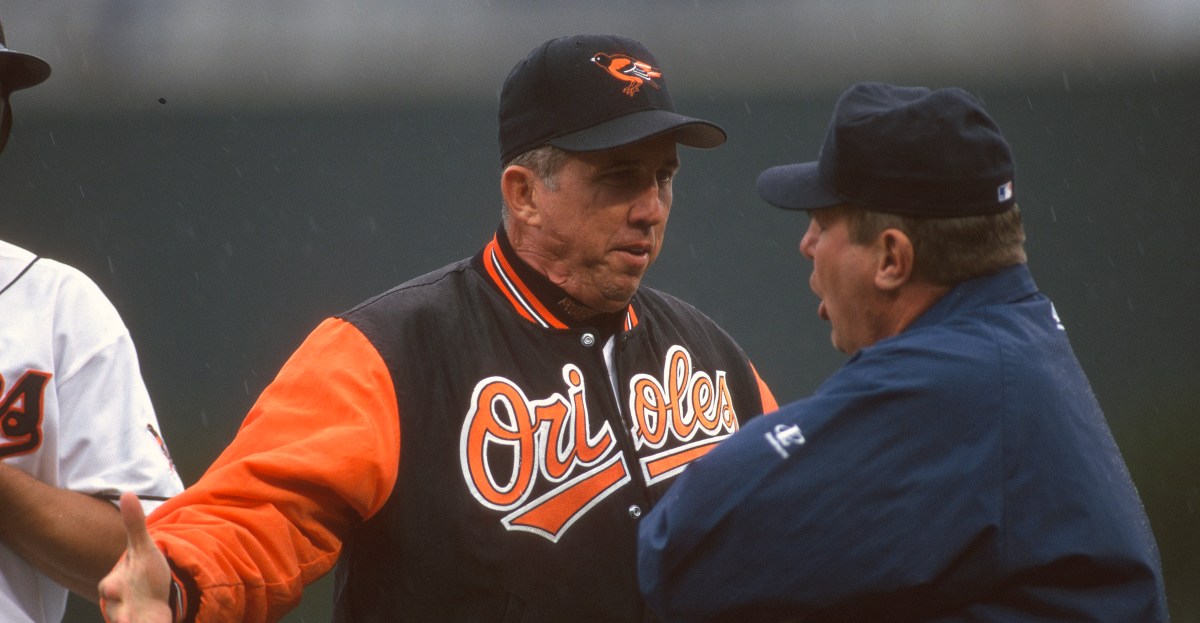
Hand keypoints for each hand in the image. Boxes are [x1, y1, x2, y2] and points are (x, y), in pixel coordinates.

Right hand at [98, 492, 173, 622]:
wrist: (155, 596)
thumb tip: (127, 493)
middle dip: (121, 617)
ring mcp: (134, 618)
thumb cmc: (144, 572)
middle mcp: (121, 604)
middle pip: (117, 612)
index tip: (114, 588)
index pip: (109, 587)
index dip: (112, 588)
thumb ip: (135, 525)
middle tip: (126, 621)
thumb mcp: (143, 547)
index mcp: (118, 584)